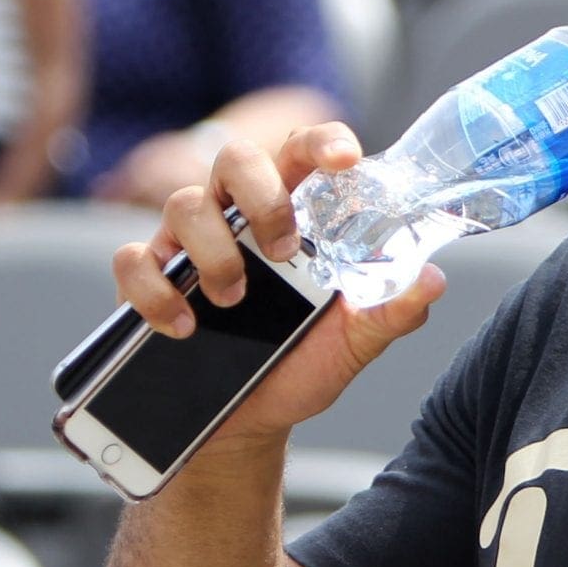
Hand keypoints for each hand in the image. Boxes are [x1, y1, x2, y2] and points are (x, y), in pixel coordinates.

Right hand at [110, 122, 445, 445]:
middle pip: (234, 159)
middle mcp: (236, 218)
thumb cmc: (300, 366)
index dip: (320, 142)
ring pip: (183, 204)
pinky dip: (156, 290)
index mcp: (291, 216)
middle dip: (260, 197)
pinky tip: (184, 325)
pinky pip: (134, 261)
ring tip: (234, 300)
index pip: (301, 154)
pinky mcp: (148, 281)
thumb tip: (434, 280)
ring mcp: (187, 246)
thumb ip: (390, 312)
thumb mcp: (353, 343)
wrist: (248, 424)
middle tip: (283, 250)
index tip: (344, 157)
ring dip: (213, 251)